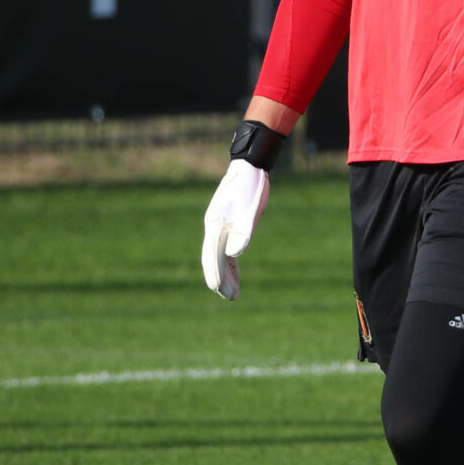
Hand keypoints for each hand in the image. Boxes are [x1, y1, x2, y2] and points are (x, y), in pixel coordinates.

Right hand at [200, 158, 270, 299]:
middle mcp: (214, 228)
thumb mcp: (250, 208)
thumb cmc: (250, 186)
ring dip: (226, 275)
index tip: (220, 291)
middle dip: (221, 280)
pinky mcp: (230, 226)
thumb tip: (234, 254)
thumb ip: (243, 231)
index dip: (216, 274)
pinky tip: (235, 277)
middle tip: (231, 298)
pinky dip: (230, 265)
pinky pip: (227, 251)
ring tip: (233, 295)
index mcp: (216, 224)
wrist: (249, 166)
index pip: (212, 255)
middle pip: (213, 259)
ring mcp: (221, 227)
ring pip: (219, 257)